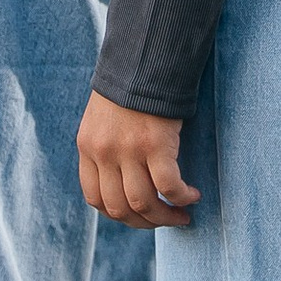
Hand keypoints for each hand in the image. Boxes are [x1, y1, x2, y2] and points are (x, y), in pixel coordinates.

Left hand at [78, 91, 200, 229]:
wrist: (145, 58)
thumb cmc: (130, 88)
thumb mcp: (103, 120)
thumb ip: (106, 149)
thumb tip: (125, 182)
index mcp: (87, 147)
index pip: (95, 198)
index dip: (118, 214)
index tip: (138, 214)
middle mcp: (104, 153)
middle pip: (119, 207)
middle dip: (145, 222)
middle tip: (166, 219)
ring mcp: (129, 150)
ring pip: (144, 203)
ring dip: (166, 216)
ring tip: (183, 215)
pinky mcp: (156, 144)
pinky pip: (169, 186)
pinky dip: (182, 197)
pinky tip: (192, 196)